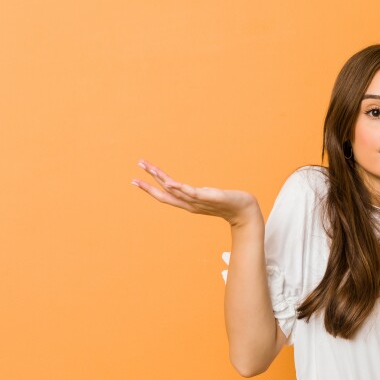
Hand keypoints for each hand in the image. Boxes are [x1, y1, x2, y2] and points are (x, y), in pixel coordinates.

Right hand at [131, 159, 258, 226]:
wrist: (245, 211)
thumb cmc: (228, 203)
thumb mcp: (208, 196)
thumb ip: (197, 194)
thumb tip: (189, 190)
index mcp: (189, 203)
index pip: (165, 196)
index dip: (150, 189)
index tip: (136, 180)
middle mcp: (191, 204)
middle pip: (165, 195)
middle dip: (149, 186)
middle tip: (134, 177)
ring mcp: (199, 201)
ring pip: (175, 190)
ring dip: (161, 179)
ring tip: (149, 168)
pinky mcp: (209, 197)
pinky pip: (191, 192)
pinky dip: (180, 188)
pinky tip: (170, 182)